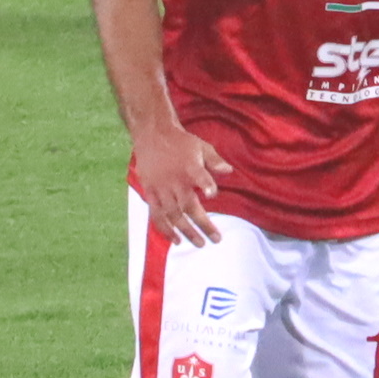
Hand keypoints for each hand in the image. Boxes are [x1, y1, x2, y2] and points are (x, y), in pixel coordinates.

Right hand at [134, 123, 232, 245]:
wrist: (152, 134)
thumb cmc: (180, 142)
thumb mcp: (200, 146)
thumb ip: (214, 160)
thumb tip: (228, 170)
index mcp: (189, 166)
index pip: (198, 175)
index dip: (205, 184)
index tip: (212, 194)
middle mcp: (174, 180)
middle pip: (188, 206)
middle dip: (202, 224)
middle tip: (215, 239)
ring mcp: (160, 188)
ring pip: (173, 215)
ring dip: (186, 231)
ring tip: (199, 243)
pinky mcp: (150, 192)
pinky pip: (156, 215)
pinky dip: (165, 229)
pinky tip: (175, 240)